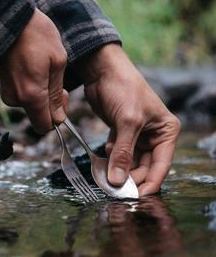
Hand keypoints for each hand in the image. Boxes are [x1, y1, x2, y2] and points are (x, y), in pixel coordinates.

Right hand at [0, 9, 67, 132]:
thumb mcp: (57, 61)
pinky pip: (19, 94)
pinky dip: (27, 86)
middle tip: (53, 77)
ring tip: (40, 67)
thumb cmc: (37, 35)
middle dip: (49, 102)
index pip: (44, 126)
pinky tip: (29, 66)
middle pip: (37, 114)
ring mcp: (5, 92)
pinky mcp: (1, 84)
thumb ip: (57, 94)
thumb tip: (58, 120)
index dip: (57, 117)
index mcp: (31, 95)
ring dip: (38, 92)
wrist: (6, 17)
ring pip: (28, 104)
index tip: (62, 97)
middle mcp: (15, 99)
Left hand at [80, 44, 180, 195]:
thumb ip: (123, 152)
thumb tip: (117, 180)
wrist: (103, 71)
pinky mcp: (121, 131)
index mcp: (165, 130)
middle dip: (130, 176)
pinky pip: (118, 151)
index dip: (150, 182)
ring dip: (118, 167)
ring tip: (107, 173)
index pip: (161, 164)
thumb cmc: (123, 88)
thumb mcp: (127, 121)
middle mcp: (153, 134)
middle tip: (115, 187)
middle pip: (144, 165)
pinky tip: (105, 153)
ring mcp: (136, 134)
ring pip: (129, 160)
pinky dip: (111, 156)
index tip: (137, 197)